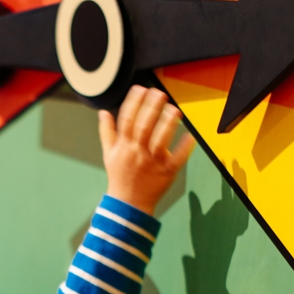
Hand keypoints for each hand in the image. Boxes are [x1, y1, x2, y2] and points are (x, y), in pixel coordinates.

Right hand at [99, 86, 194, 213]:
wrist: (128, 204)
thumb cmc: (119, 176)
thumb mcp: (109, 154)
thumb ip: (107, 132)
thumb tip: (103, 112)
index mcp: (124, 146)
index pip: (127, 120)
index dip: (133, 102)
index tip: (141, 88)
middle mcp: (137, 153)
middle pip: (143, 127)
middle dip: (151, 108)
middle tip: (160, 93)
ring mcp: (152, 163)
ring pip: (160, 141)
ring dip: (168, 124)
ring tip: (174, 110)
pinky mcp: (166, 173)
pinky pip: (177, 159)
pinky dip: (184, 148)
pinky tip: (190, 136)